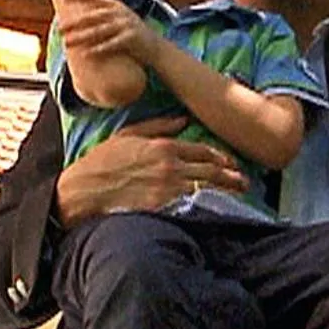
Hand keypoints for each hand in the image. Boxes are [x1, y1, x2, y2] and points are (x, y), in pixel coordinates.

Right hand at [53, 116, 245, 224]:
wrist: (84, 189)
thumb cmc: (102, 162)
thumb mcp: (128, 134)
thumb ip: (158, 126)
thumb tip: (182, 120)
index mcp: (164, 146)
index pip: (202, 151)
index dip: (221, 157)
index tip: (230, 162)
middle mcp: (171, 166)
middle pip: (211, 170)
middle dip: (232, 175)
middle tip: (245, 181)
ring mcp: (168, 188)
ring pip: (207, 188)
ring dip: (226, 191)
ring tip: (240, 194)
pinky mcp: (163, 207)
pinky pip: (193, 206)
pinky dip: (209, 206)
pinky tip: (219, 209)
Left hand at [54, 0, 158, 67]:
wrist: (157, 48)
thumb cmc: (133, 35)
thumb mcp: (120, 20)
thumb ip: (104, 16)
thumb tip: (82, 17)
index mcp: (118, 6)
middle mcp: (121, 13)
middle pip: (93, 17)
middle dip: (75, 22)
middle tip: (59, 28)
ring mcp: (127, 25)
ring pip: (99, 31)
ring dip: (81, 37)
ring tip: (67, 43)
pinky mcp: (132, 38)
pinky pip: (112, 44)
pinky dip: (99, 49)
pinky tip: (86, 54)